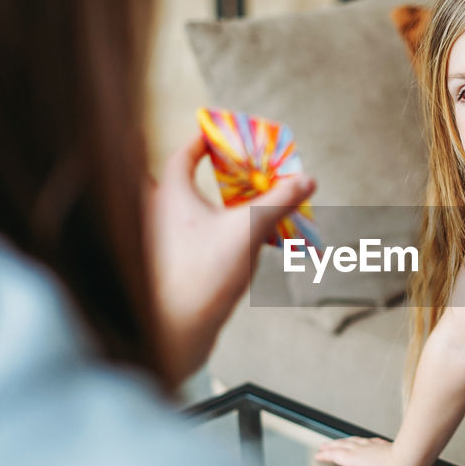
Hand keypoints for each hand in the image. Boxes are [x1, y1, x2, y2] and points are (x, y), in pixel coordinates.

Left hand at [148, 132, 315, 380]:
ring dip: (214, 206)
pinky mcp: (166, 265)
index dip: (204, 141)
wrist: (175, 330)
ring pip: (186, 212)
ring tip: (245, 209)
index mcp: (171, 194)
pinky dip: (210, 232)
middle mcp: (158, 212)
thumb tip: (306, 179)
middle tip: (239, 174)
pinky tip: (235, 246)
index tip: (220, 135)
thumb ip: (278, 201)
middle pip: (184, 181)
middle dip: (211, 176)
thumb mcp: (249, 230)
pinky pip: (188, 236)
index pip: (184, 154)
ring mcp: (158, 240)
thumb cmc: (203, 276)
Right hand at [313, 437, 414, 465]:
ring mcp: (370, 445)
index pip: (334, 455)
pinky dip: (356, 440)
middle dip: (330, 446)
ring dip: (341, 442)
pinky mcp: (380, 445)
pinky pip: (363, 440)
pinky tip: (361, 441)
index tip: (318, 455)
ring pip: (351, 441)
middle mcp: (359, 449)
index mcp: (352, 458)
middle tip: (322, 446)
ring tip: (337, 442)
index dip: (325, 455)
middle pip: (341, 445)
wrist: (406, 461)